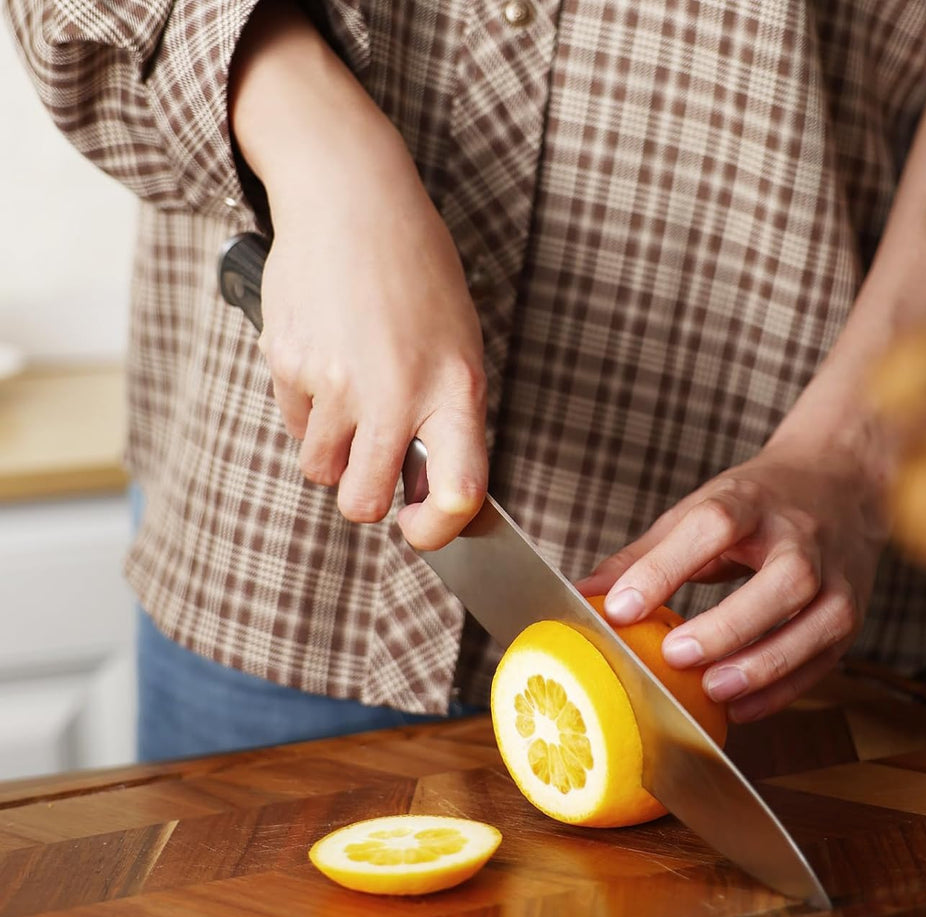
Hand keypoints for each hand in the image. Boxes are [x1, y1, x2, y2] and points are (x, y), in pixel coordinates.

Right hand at [230, 0, 486, 548]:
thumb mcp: (458, 343)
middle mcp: (395, 392)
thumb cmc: (416, 272)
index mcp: (454, 388)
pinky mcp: (287, 363)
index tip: (423, 526)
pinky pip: (294, 424)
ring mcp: (334, 381)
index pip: (459, 492)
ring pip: (320, 470)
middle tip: (372, 473)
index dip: (439, 529)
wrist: (351, 199)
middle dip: (365, 500)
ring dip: (333, 453)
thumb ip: (447, 417)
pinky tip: (327, 362)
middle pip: (362, 503)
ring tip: (351, 398)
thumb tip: (427, 488)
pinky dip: (308, 411)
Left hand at [577, 445, 887, 722]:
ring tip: (713, 691)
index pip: (713, 525)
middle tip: (676, 656)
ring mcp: (838, 574)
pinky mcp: (855, 610)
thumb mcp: (699, 510)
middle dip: (731, 623)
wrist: (840, 479)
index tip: (621, 609)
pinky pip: (828, 656)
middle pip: (784, 580)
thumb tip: (584, 596)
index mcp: (751, 500)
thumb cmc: (756, 503)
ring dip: (766, 663)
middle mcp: (803, 535)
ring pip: (819, 621)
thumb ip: (644, 555)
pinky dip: (786, 688)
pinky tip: (742, 707)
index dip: (665, 568)